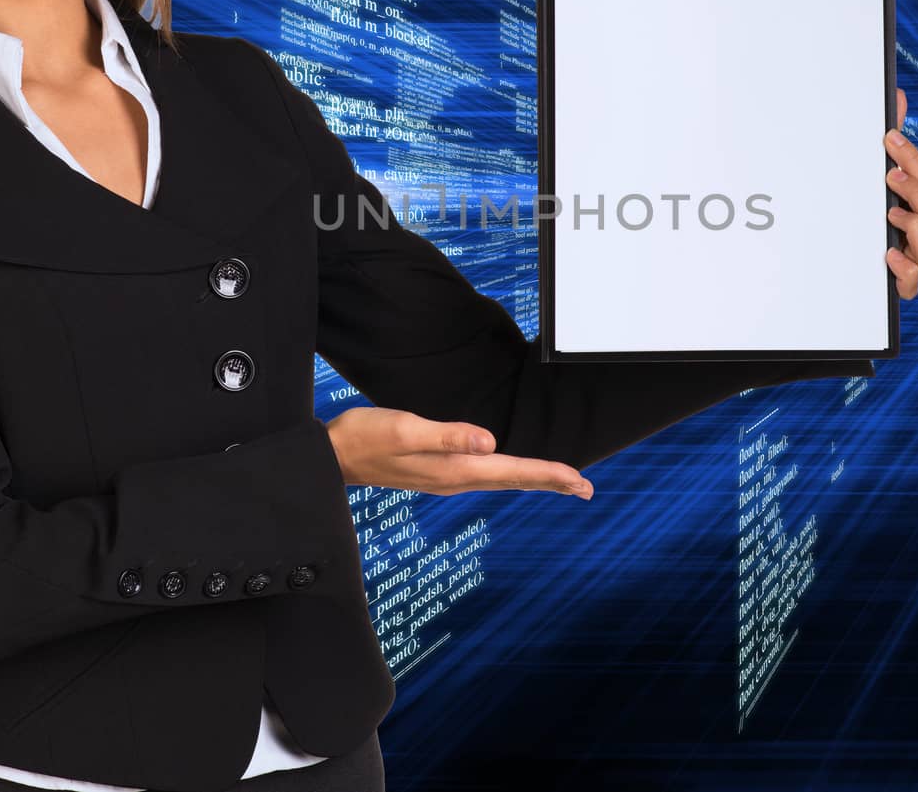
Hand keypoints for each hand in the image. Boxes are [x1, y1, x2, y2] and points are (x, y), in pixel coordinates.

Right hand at [325, 406, 593, 499]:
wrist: (330, 457)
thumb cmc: (365, 437)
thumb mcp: (406, 429)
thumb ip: (448, 435)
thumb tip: (490, 442)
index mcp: (453, 469)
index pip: (511, 471)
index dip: (549, 474)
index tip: (581, 480)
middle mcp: (454, 479)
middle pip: (513, 480)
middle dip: (551, 482)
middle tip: (587, 489)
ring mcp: (446, 478)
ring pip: (501, 479)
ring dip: (533, 478)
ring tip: (563, 481)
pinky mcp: (437, 471)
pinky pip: (485, 475)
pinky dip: (509, 473)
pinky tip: (512, 470)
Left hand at [883, 86, 917, 299]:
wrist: (844, 263)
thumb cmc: (869, 212)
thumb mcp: (876, 176)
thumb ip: (891, 142)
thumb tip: (897, 95)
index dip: (912, 159)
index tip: (889, 139)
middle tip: (889, 176)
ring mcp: (913, 260)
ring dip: (916, 229)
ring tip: (891, 214)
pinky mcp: (898, 284)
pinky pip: (912, 286)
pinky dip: (905, 271)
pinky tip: (888, 253)